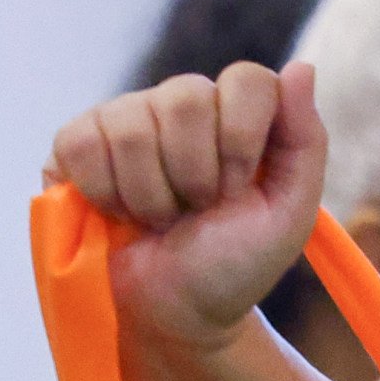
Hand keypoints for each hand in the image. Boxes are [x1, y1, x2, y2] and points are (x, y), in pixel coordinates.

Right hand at [47, 62, 328, 353]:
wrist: (177, 314)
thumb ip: (304, 140)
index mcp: (236, 112)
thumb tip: (301, 66)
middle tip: (197, 211)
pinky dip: (105, 193)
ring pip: (131, 125)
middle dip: (196, 175)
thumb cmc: (234, 264)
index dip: (241, 140)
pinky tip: (117, 213)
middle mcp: (181, 102)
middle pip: (185, 97)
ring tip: (159, 220)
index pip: (247, 79)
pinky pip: (81, 143)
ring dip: (151, 195)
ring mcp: (124, 117)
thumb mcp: (288, 213)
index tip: (237, 191)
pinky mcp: (75, 143)